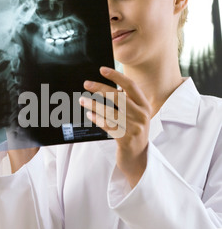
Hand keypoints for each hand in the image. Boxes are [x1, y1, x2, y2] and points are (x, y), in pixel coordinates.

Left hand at [79, 66, 151, 186]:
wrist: (138, 158)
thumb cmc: (133, 133)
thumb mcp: (136, 116)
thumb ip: (127, 102)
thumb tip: (106, 86)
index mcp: (145, 105)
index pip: (131, 86)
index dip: (116, 76)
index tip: (102, 69)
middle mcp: (142, 115)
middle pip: (118, 96)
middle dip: (100, 88)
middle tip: (86, 83)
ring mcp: (135, 128)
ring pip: (110, 111)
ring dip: (94, 104)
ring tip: (82, 99)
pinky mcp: (125, 139)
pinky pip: (107, 125)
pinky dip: (97, 118)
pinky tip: (89, 114)